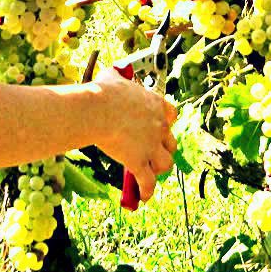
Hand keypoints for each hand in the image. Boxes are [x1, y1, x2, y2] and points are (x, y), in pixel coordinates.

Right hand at [93, 66, 176, 202]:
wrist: (98, 110)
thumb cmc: (103, 92)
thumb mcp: (113, 78)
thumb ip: (118, 78)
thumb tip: (112, 74)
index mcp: (155, 104)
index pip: (172, 114)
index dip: (166, 122)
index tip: (160, 126)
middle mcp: (159, 126)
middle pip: (171, 142)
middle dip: (162, 148)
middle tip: (151, 152)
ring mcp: (151, 146)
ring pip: (165, 163)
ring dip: (158, 168)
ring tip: (150, 172)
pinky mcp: (140, 163)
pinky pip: (148, 183)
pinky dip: (146, 191)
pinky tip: (143, 197)